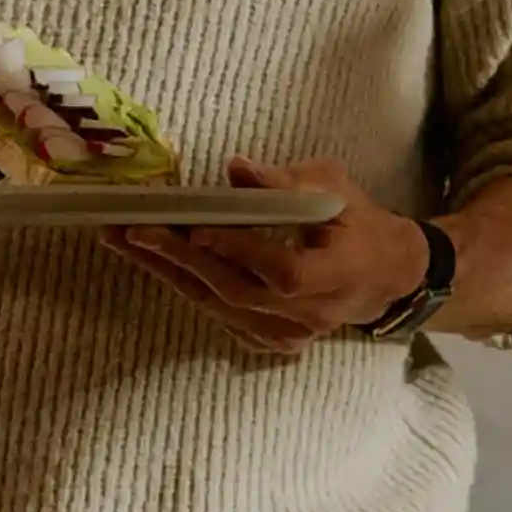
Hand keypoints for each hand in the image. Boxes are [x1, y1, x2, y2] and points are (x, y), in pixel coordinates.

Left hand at [105, 157, 430, 359]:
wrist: (385, 275)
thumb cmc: (358, 222)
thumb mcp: (335, 188)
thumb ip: (287, 182)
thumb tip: (235, 169)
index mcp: (338, 272)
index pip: (283, 268)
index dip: (241, 249)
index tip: (197, 226)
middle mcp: (313, 314)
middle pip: (238, 292)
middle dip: (181, 259)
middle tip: (134, 230)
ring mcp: (290, 335)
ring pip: (222, 307)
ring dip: (170, 274)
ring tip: (126, 243)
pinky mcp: (272, 342)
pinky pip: (222, 316)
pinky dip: (188, 287)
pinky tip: (156, 264)